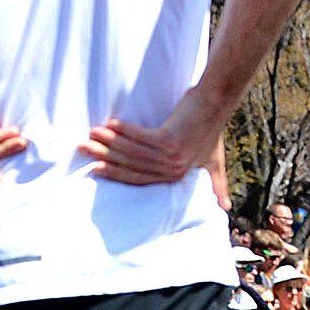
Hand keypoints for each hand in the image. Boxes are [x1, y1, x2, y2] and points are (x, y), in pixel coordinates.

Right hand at [86, 93, 225, 187]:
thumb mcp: (214, 161)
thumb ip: (217, 183)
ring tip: (91, 134)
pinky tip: (109, 125)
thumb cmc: (212, 130)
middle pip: (132, 165)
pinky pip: (140, 137)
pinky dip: (123, 131)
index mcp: (177, 177)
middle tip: (82, 148)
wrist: (216, 102)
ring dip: (109, 142)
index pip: (139, 178)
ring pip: (133, 151)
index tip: (95, 167)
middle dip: (105, 157)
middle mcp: (174, 170)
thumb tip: (226, 206)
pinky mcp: (170, 139)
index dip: (115, 173)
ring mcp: (172, 156)